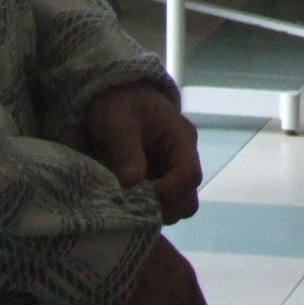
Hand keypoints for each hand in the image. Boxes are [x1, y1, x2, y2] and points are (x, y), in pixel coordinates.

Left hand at [83, 83, 201, 223]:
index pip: (189, 175)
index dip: (167, 192)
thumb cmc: (120, 103)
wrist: (114, 93)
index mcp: (181, 140)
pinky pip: (160, 205)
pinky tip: (124, 204)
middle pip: (188, 199)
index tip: (137, 196)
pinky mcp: (156, 180)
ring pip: (176, 207)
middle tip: (132, 206)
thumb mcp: (120, 122)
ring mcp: (170, 172)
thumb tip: (132, 184)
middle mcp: (182, 159)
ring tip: (126, 205)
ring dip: (154, 212)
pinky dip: (145, 210)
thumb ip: (127, 152)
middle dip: (163, 208)